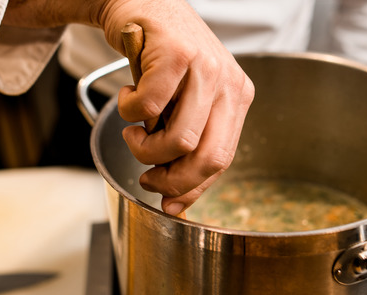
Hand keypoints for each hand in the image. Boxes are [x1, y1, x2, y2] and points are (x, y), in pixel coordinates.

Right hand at [3, 0, 253, 216]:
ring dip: (145, 148)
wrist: (144, 4)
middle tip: (146, 177)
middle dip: (170, 180)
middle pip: (206, 157)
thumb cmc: (163, 58)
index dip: (192, 188)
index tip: (169, 203)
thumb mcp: (186, 102)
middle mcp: (229, 83)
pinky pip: (148, 107)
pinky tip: (128, 97)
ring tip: (134, 133)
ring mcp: (205, 67)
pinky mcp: (175, 54)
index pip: (222, 160)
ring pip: (179, 139)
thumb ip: (188, 143)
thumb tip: (175, 202)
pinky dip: (129, 112)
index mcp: (238, 98)